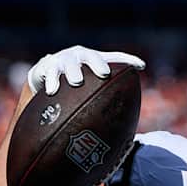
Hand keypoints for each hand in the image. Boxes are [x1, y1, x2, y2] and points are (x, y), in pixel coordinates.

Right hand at [27, 46, 145, 94]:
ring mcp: (63, 59)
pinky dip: (52, 81)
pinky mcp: (47, 64)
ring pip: (69, 63)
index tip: (141, 66)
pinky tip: (53, 91)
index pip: (114, 58)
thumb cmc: (74, 83)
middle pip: (91, 56)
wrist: (46, 73)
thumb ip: (104, 100)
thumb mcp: (89, 88)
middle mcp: (80, 56)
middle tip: (103, 73)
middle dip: (97, 64)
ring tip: (76, 81)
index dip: (127, 60)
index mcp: (94, 60)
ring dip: (73, 71)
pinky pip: (50, 72)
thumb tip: (125, 129)